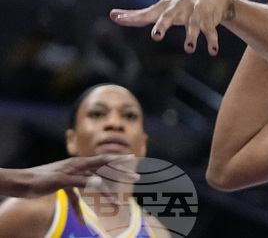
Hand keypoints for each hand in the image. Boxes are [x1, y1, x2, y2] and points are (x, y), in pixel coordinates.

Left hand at [3, 155, 137, 197]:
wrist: (20, 184)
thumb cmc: (39, 180)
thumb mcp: (62, 181)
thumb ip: (82, 181)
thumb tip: (100, 183)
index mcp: (79, 163)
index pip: (103, 160)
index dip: (119, 159)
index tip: (133, 158)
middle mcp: (78, 168)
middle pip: (103, 172)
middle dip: (119, 176)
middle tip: (135, 177)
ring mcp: (71, 177)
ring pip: (93, 187)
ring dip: (103, 197)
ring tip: (116, 205)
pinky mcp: (64, 186)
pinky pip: (77, 198)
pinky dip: (80, 209)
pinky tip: (83, 222)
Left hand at [111, 0, 231, 55]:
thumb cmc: (179, 7)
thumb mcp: (160, 9)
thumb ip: (138, 14)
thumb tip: (112, 14)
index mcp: (164, 8)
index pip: (145, 14)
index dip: (131, 18)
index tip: (116, 18)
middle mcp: (179, 8)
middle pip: (168, 17)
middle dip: (163, 25)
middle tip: (156, 36)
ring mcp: (195, 14)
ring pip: (193, 26)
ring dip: (191, 37)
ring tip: (189, 49)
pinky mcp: (209, 20)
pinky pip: (211, 32)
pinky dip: (212, 41)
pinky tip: (212, 51)